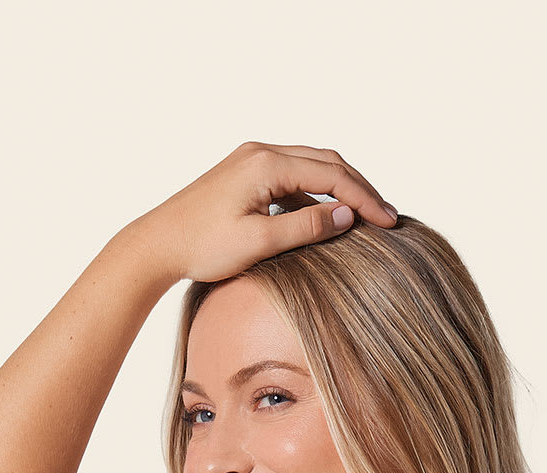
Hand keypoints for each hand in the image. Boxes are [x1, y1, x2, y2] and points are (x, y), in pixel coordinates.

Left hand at [138, 140, 398, 284]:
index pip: (332, 174)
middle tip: (386, 216)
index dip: (365, 199)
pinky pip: (294, 174)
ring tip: (366, 213)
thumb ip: (306, 226)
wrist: (157, 244)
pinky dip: (319, 190)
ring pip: (312, 164)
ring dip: (342, 186)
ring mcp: (252, 158)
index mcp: (266, 163)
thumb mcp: (260, 242)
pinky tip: (330, 213)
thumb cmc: (203, 247)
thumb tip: (347, 215)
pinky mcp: (246, 172)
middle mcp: (261, 151)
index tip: (388, 222)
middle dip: (360, 187)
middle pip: (327, 160)